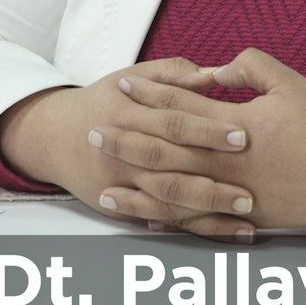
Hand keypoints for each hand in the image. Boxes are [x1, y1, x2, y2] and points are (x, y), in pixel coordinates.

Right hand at [0, 59, 257, 238]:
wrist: (55, 136)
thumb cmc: (104, 101)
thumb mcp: (130, 77)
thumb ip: (171, 74)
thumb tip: (211, 75)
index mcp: (127, 114)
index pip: (173, 122)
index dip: (208, 129)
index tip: (243, 135)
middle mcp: (122, 153)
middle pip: (171, 168)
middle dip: (212, 180)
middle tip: (250, 187)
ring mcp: (121, 184)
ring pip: (168, 201)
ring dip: (208, 210)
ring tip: (246, 212)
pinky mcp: (122, 207)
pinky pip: (163, 220)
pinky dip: (197, 228)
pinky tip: (229, 230)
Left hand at [116, 49, 305, 234]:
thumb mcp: (289, 84)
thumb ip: (248, 68)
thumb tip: (213, 71)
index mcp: (238, 126)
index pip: (181, 107)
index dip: (148, 96)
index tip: (121, 87)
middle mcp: (230, 163)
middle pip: (165, 152)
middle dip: (126, 141)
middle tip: (92, 133)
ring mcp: (234, 194)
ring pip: (173, 194)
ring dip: (135, 188)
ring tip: (102, 186)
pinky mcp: (242, 217)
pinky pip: (196, 222)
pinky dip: (167, 220)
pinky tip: (143, 218)